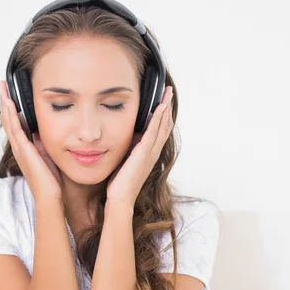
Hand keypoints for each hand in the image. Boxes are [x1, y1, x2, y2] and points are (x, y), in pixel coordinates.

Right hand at [0, 80, 62, 200]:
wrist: (50, 196)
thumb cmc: (51, 180)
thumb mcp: (49, 155)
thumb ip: (44, 143)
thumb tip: (43, 130)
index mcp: (24, 147)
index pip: (15, 123)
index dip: (11, 108)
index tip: (10, 93)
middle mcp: (19, 147)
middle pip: (8, 119)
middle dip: (4, 101)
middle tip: (1, 84)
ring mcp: (19, 148)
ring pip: (9, 121)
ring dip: (5, 103)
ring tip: (2, 88)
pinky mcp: (23, 150)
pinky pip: (15, 129)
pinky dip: (11, 115)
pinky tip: (9, 103)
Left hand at [106, 85, 173, 205]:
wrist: (120, 198)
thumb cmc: (120, 183)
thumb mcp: (126, 160)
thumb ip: (130, 149)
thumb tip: (128, 136)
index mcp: (149, 153)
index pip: (160, 130)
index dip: (163, 115)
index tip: (163, 100)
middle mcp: (153, 152)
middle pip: (165, 125)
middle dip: (167, 107)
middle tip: (168, 91)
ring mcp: (150, 152)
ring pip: (162, 126)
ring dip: (165, 108)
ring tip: (167, 93)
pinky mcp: (144, 153)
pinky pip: (153, 132)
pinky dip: (158, 119)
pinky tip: (160, 107)